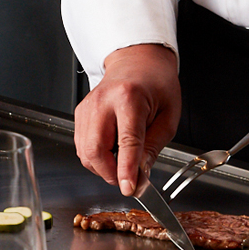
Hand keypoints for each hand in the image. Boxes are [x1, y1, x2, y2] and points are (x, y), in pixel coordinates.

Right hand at [74, 44, 180, 195]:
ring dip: (102, 167)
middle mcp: (103, 101)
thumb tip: (141, 174)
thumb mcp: (168, 116)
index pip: (127, 142)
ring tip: (122, 163)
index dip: (127, 169)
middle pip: (96, 149)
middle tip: (127, 180)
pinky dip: (95, 157)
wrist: (137, 61)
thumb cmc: (156, 84)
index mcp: (130, 98)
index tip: (130, 188)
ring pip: (85, 152)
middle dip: (110, 173)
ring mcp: (87, 107)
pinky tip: (111, 152)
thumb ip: (153, 147)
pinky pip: (82, 145)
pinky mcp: (80, 114)